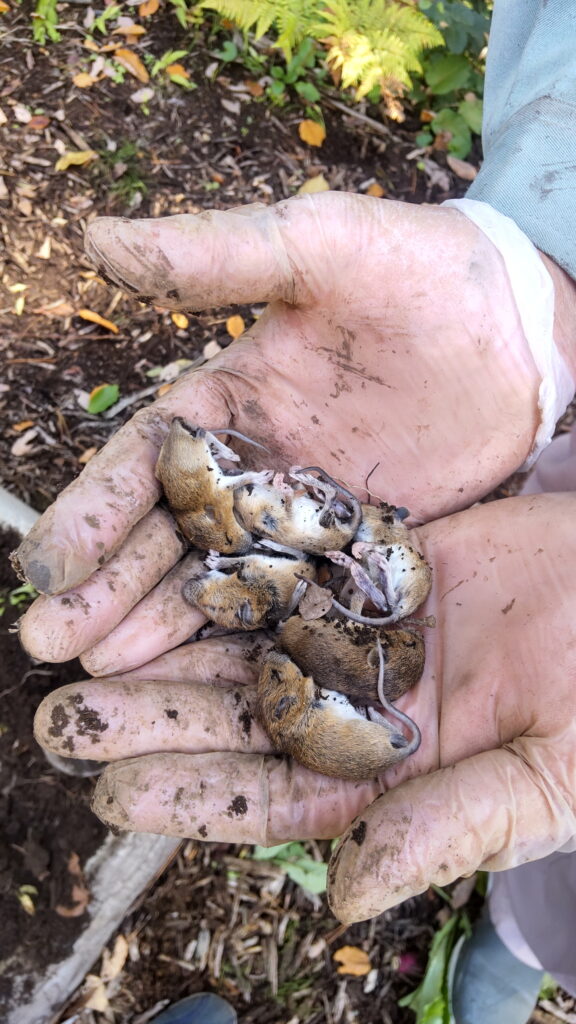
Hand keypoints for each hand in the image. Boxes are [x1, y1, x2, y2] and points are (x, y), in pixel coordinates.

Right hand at [17, 193, 547, 669]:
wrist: (522, 326)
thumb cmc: (419, 271)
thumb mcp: (316, 246)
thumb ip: (214, 257)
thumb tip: (95, 237)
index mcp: (227, 400)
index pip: (143, 464)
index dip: (91, 515)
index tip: (44, 568)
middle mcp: (255, 467)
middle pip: (166, 536)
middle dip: (107, 588)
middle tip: (51, 643)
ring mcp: (306, 517)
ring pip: (221, 578)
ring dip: (161, 624)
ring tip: (103, 671)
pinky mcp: (360, 549)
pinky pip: (298, 599)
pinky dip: (253, 634)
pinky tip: (207, 673)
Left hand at [33, 493, 575, 921]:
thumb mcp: (546, 780)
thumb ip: (449, 830)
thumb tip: (350, 903)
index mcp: (401, 771)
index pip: (279, 791)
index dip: (196, 796)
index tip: (113, 794)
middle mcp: (370, 702)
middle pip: (246, 712)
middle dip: (159, 715)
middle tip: (63, 720)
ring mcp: (372, 628)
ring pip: (255, 635)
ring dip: (177, 641)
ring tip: (90, 643)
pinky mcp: (386, 560)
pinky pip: (301, 560)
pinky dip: (242, 559)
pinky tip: (178, 558)